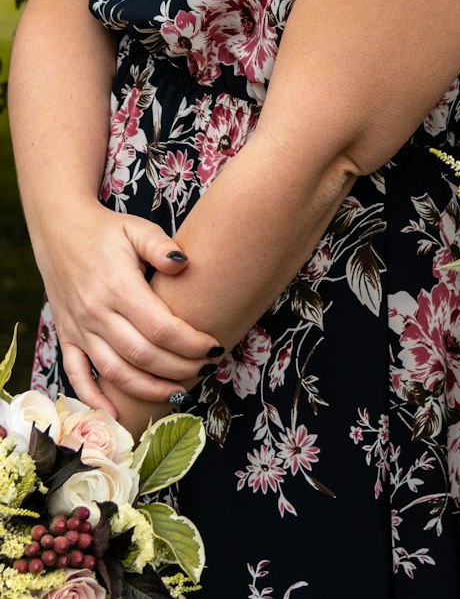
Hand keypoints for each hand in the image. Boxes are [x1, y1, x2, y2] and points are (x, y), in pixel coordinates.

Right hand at [36, 201, 221, 413]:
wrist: (59, 229)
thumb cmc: (106, 230)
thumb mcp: (136, 228)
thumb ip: (161, 246)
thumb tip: (184, 263)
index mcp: (118, 287)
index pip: (161, 328)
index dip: (190, 343)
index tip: (215, 347)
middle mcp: (97, 313)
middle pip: (143, 355)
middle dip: (180, 368)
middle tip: (207, 370)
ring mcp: (80, 329)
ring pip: (116, 372)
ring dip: (149, 389)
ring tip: (180, 391)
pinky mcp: (67, 336)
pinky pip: (77, 375)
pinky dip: (94, 399)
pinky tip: (115, 414)